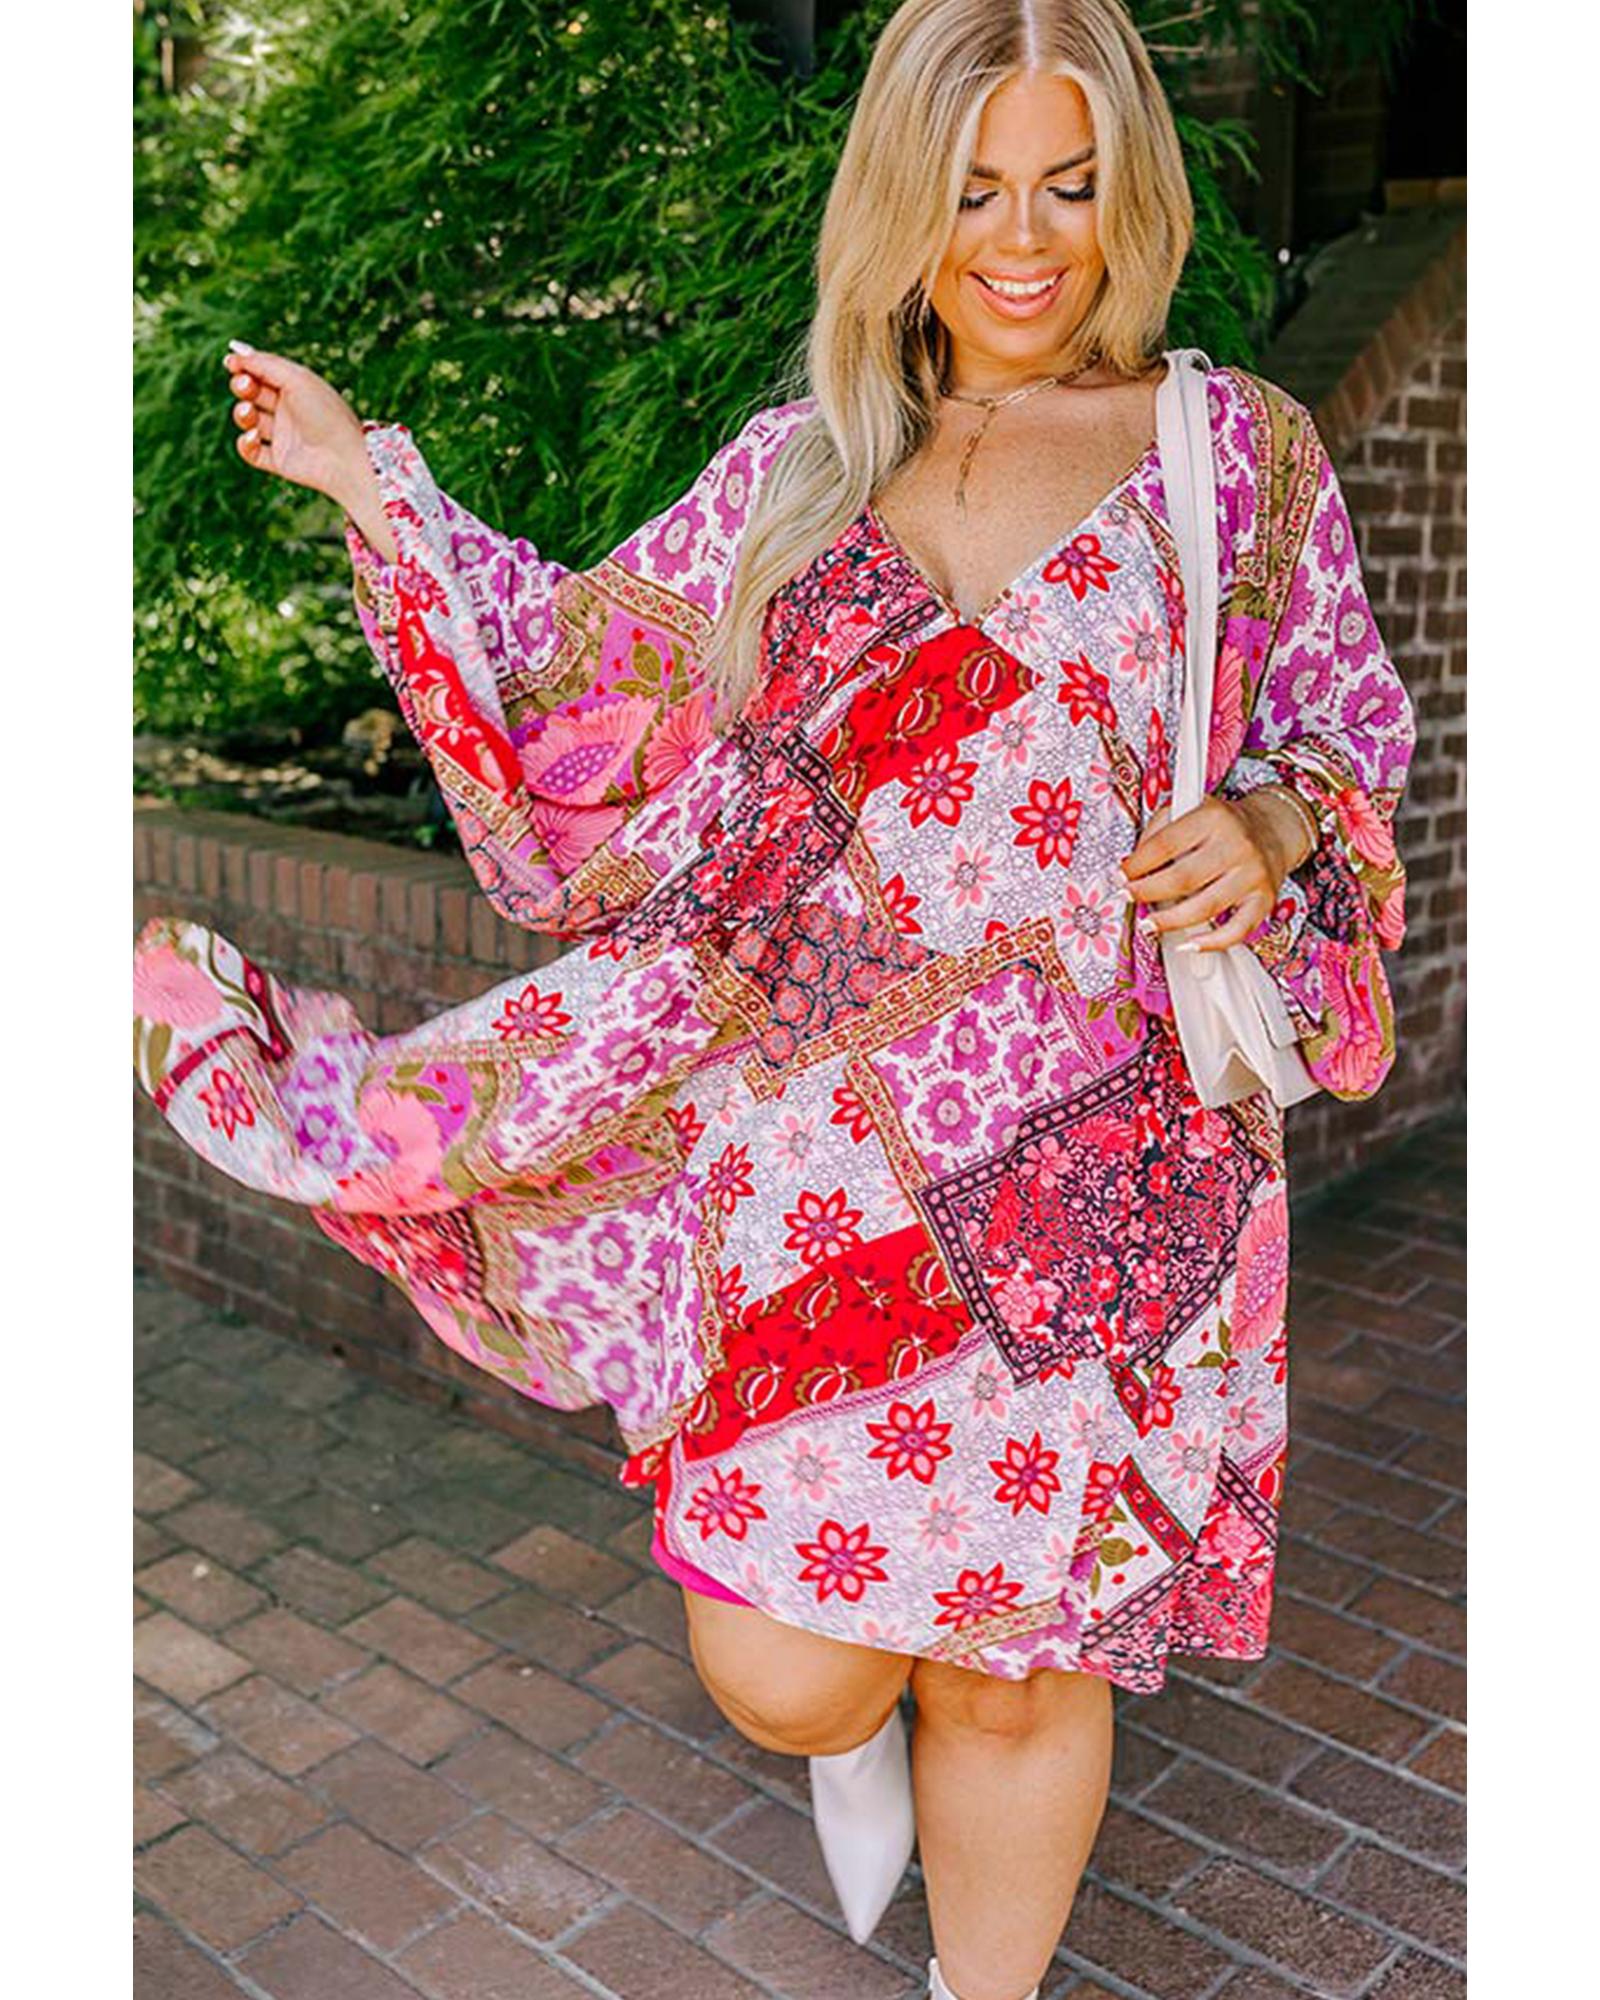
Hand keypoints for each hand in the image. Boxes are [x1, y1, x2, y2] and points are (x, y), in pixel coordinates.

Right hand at [218, 343, 369, 509]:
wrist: (343, 458)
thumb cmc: (326, 414)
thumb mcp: (297, 379)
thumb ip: (264, 363)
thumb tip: (234, 349)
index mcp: (297, 387)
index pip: (262, 372)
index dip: (244, 366)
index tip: (231, 362)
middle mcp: (289, 410)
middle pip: (252, 393)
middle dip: (242, 386)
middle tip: (247, 387)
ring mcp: (283, 435)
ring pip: (248, 420)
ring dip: (242, 413)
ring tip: (249, 413)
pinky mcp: (279, 460)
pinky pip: (250, 451)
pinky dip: (245, 444)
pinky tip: (254, 437)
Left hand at [1121, 791, 1307, 953]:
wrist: (1274, 828)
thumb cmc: (1224, 824)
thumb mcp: (1191, 809)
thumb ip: (1159, 831)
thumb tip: (1132, 868)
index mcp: (1213, 818)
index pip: (1165, 845)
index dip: (1137, 865)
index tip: (1120, 877)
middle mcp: (1236, 845)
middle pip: (1182, 878)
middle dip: (1147, 892)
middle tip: (1127, 898)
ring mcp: (1253, 874)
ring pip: (1205, 907)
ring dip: (1170, 921)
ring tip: (1147, 926)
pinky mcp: (1265, 899)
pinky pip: (1237, 930)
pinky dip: (1211, 943)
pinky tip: (1188, 944)